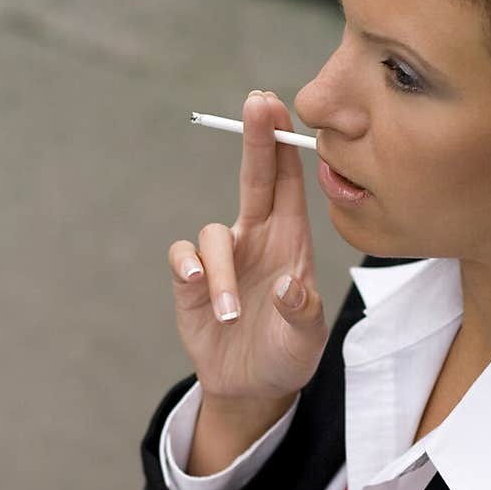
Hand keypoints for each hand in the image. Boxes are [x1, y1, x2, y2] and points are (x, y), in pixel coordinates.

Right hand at [168, 89, 328, 404]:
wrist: (254, 387)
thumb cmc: (289, 355)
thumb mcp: (306, 340)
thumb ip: (303, 313)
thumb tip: (290, 286)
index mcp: (291, 243)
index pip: (288, 185)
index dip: (284, 146)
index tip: (280, 109)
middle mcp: (257, 240)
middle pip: (253, 179)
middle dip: (255, 140)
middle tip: (258, 103)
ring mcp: (223, 258)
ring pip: (213, 235)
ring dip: (222, 274)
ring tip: (232, 316)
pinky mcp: (191, 282)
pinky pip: (183, 258)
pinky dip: (190, 270)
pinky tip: (199, 291)